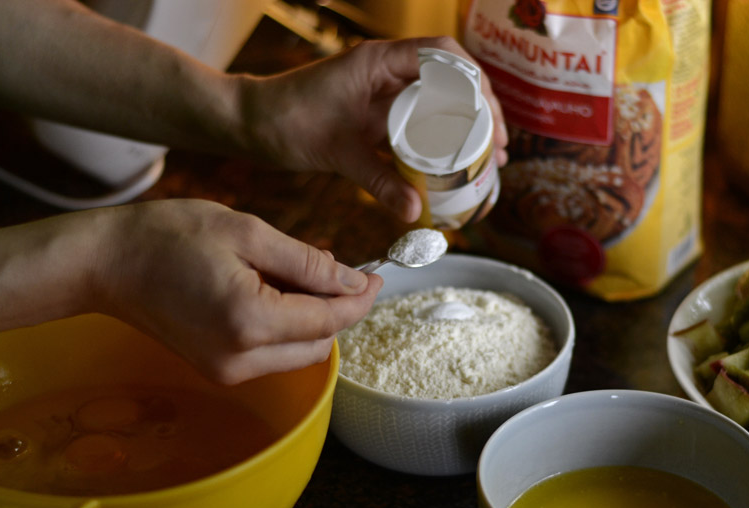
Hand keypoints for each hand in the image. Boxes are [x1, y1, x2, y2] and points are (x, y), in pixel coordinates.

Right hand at [94, 200, 381, 383]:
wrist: (106, 263)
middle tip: (334, 267)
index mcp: (250, 321)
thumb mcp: (248, 232)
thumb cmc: (169, 236)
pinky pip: (272, 353)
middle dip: (336, 308)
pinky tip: (272, 290)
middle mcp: (240, 359)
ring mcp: (227, 371)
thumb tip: (353, 283)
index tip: (376, 276)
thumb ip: (308, 262)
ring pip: (298, 353)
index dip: (360, 299)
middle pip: (320, 343)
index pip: (329, 320)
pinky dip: (285, 325)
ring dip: (311, 318)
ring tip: (294, 273)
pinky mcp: (217, 370)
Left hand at [237, 36, 508, 222]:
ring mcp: (382, 90)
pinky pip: (419, 120)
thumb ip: (379, 182)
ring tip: (487, 159)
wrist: (250, 123)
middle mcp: (386, 70)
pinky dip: (439, 139)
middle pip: (452, 79)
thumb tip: (417, 212)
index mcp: (379, 61)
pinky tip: (452, 164)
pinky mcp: (376, 111)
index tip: (492, 119)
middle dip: (482, 112)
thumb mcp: (338, 153)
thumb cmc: (285, 122)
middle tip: (498, 149)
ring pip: (439, 101)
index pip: (444, 55)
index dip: (477, 84)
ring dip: (465, 126)